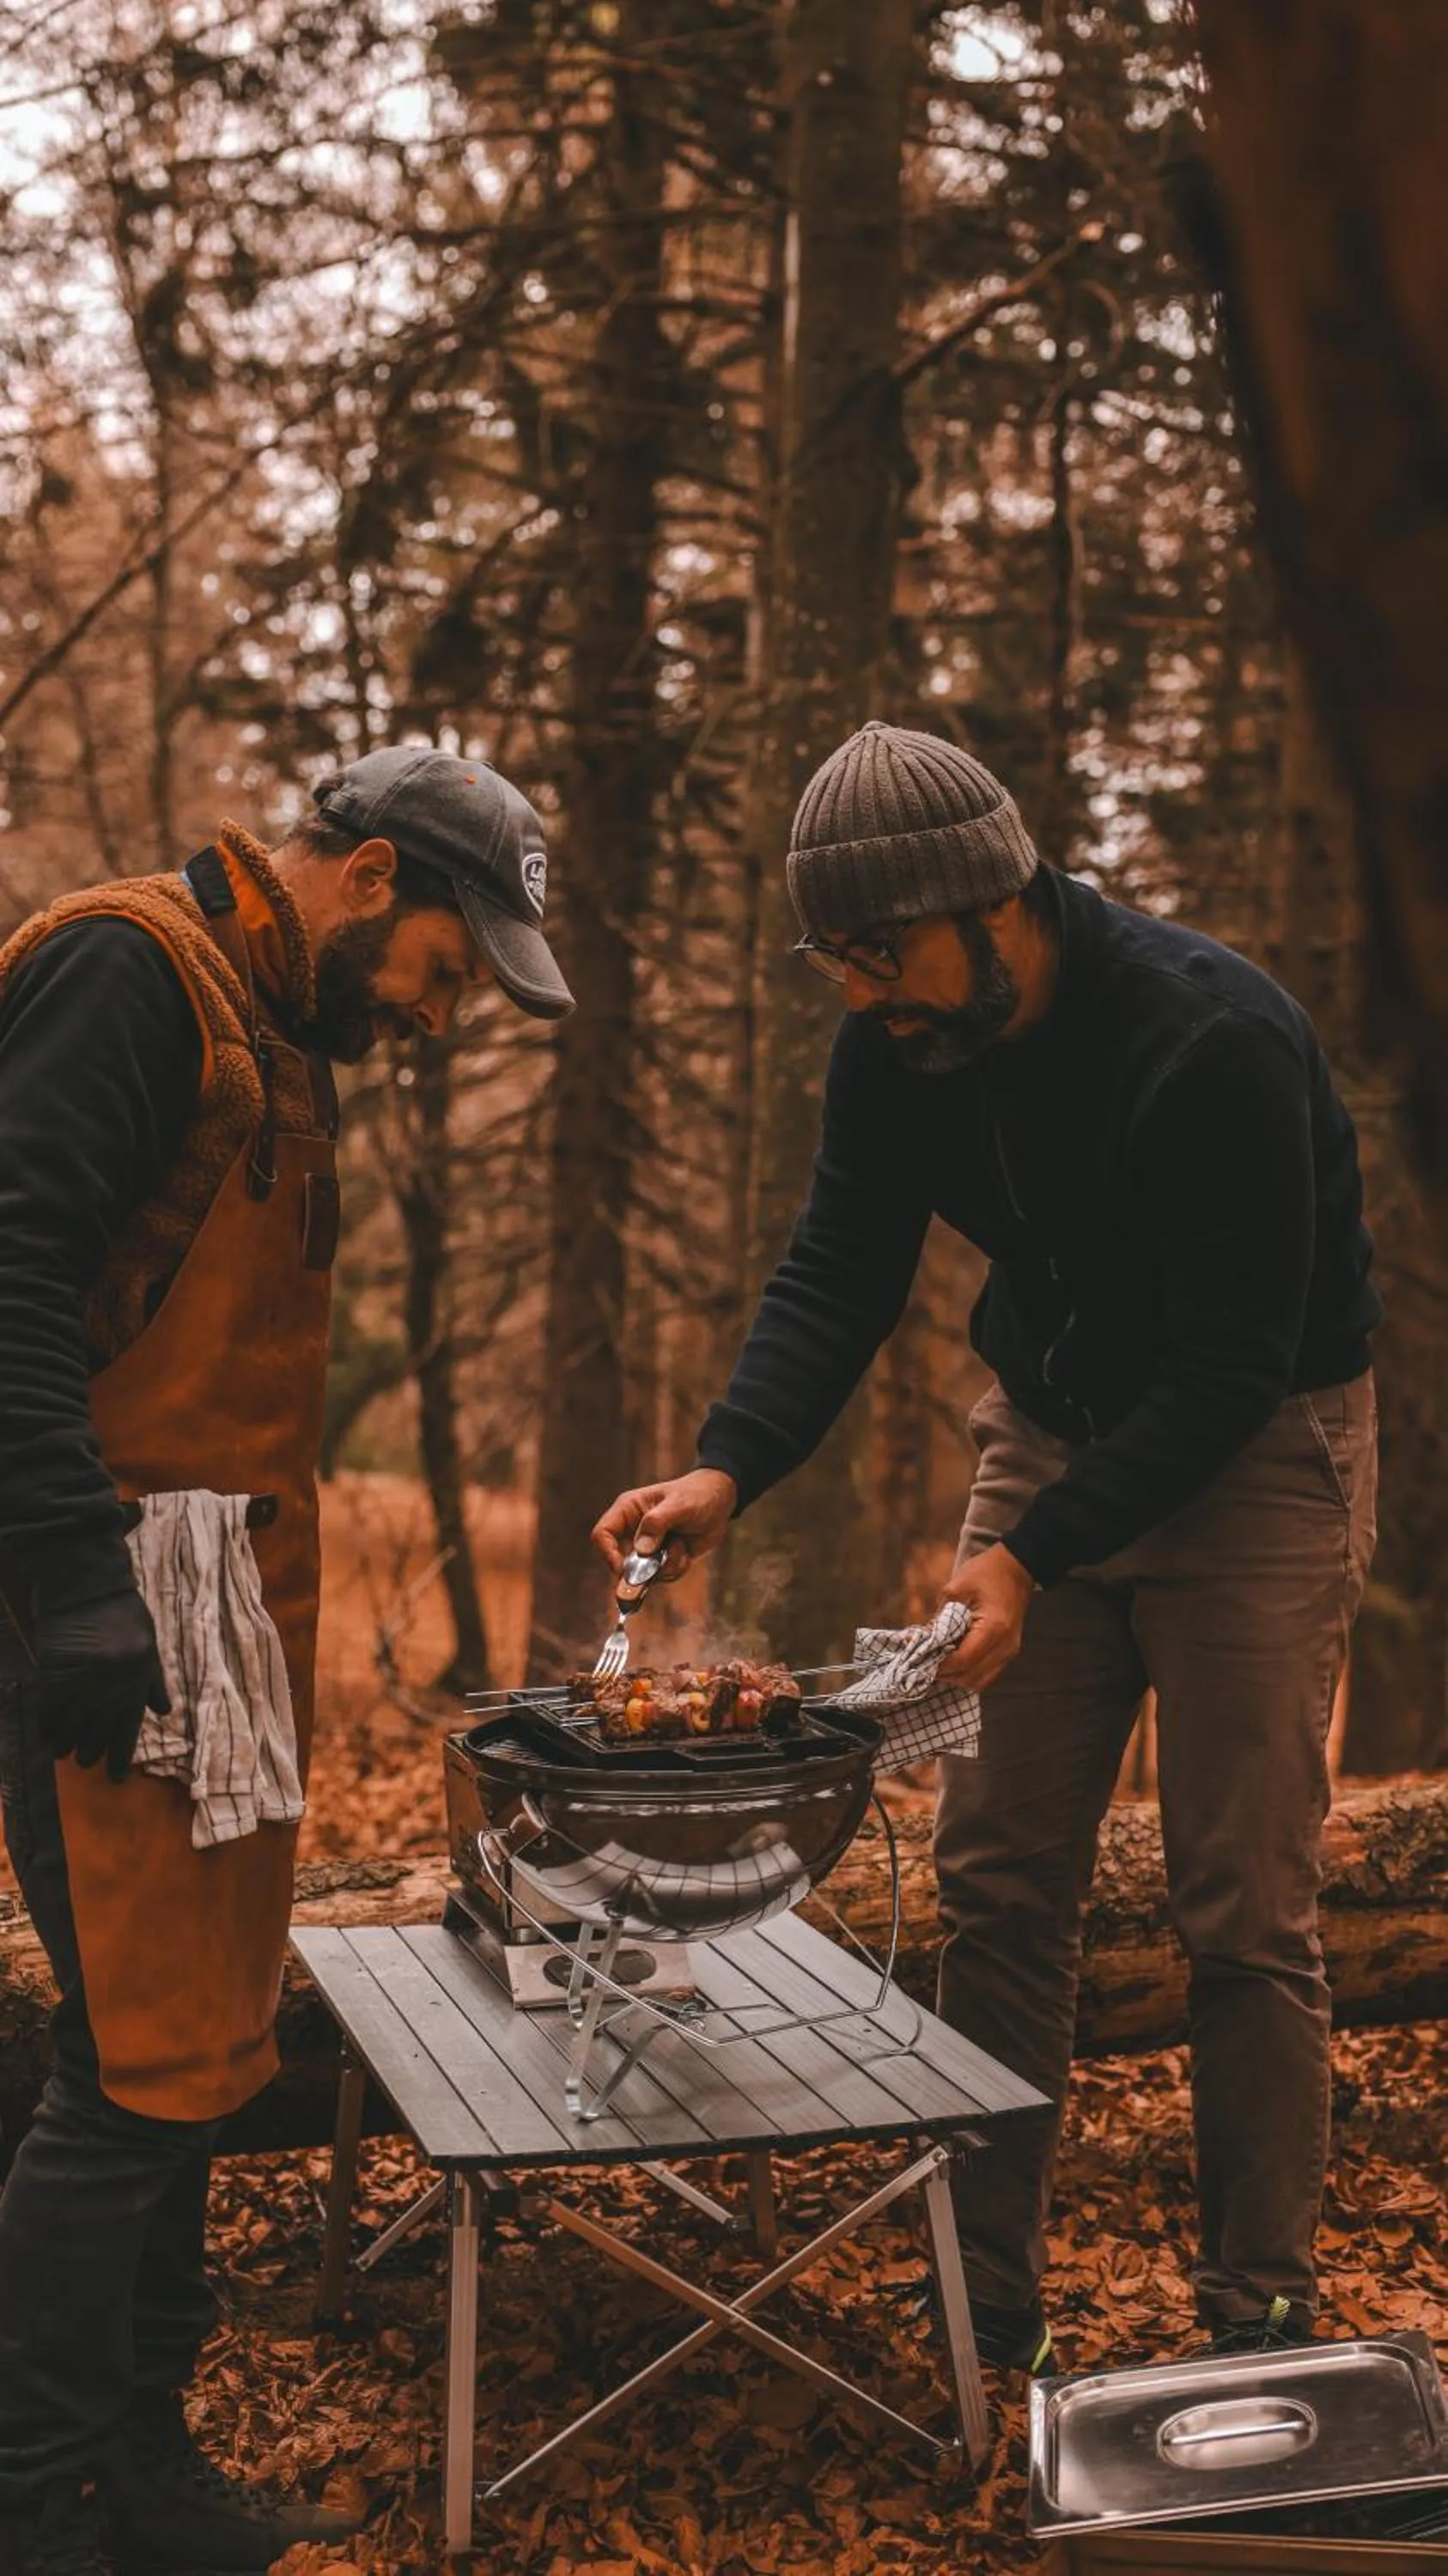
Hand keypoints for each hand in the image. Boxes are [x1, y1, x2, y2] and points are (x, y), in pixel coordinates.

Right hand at [31, 1588, 169, 1782]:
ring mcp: (80, 1686)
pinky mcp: (53, 1677)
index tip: (114, 1777)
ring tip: (63, 1752)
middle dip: (91, 1752)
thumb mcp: (149, 1646)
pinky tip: (46, 1737)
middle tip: (86, 1760)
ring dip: (67, 1744)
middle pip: (96, 1734)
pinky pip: (48, 1713)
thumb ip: (154, 1681)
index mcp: (135, 1684)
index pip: (127, 1731)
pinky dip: (46, 1727)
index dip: (119, 1757)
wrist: (88, 1589)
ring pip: (71, 1728)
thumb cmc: (123, 1614)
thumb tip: (163, 1711)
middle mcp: (109, 1691)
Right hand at [592, 1467, 738, 1583]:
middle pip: (619, 1560)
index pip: (603, 1534)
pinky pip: (663, 1576)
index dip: (608, 1554)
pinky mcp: (663, 1559)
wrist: (721, 1502)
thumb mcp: (679, 1504)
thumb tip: (640, 1550)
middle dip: (640, 1569)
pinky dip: (676, 1568)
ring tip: (681, 1546)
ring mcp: (648, 1547)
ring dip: (664, 1567)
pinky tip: (687, 1551)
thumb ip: (657, 1523)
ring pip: (644, 1573)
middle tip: (658, 1567)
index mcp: (628, 1510)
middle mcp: (634, 1530)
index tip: (624, 1570)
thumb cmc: (697, 1494)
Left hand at [936, 1542, 1034, 1691]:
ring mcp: (1010, 1651)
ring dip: (957, 1677)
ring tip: (939, 1665)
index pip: (963, 1660)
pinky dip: (969, 1673)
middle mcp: (1005, 1645)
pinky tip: (954, 1661)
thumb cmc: (986, 1573)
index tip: (921, 1660)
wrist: (1015, 1568)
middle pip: (971, 1677)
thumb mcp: (956, 1587)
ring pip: (980, 1681)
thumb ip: (940, 1616)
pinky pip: (987, 1674)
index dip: (940, 1665)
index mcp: (994, 1627)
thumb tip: (922, 1640)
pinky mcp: (1009, 1652)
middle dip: (947, 1675)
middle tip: (926, 1664)